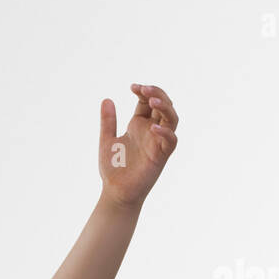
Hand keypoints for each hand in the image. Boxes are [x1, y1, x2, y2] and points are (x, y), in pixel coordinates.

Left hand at [99, 83, 178, 209]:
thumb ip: (108, 121)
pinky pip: (171, 141)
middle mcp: (151, 131)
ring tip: (152, 100)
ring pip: (172, 119)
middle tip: (143, 88)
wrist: (115, 192)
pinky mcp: (161, 156)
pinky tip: (152, 128)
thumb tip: (107, 99)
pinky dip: (165, 132)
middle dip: (156, 93)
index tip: (133, 87)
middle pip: (163, 105)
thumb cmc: (113, 168)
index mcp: (140, 125)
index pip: (148, 101)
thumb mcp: (107, 140)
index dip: (144, 91)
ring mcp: (158, 143)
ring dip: (165, 107)